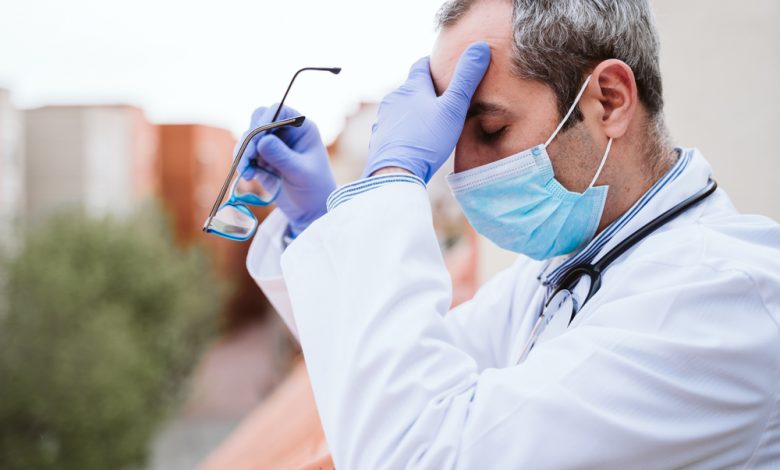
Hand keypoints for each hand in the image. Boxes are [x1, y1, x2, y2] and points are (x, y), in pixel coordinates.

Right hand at [237, 104, 335, 236]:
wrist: (310, 210)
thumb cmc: (314, 188)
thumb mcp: (301, 172)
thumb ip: (282, 156)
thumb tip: (262, 141)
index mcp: (301, 128)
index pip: (279, 111)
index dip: (265, 119)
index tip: (257, 135)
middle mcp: (285, 132)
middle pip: (258, 120)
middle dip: (250, 136)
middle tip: (248, 155)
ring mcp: (271, 145)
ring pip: (248, 137)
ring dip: (243, 152)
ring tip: (247, 172)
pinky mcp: (261, 159)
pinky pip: (244, 154)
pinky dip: (242, 163)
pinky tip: (248, 176)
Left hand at [362, 42, 490, 182]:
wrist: (395, 173)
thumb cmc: (427, 140)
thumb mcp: (453, 108)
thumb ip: (466, 78)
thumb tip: (481, 47)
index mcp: (412, 87)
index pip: (422, 65)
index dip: (434, 64)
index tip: (443, 67)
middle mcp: (394, 98)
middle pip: (412, 88)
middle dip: (425, 91)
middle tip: (442, 99)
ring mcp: (384, 118)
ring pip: (402, 108)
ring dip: (414, 111)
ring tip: (429, 122)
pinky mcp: (380, 137)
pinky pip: (394, 127)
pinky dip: (404, 129)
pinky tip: (414, 140)